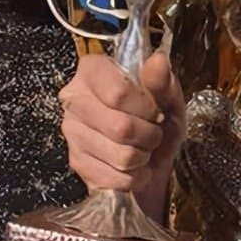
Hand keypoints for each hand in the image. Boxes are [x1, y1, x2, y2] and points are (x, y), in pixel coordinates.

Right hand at [59, 52, 185, 218]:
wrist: (152, 152)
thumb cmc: (157, 117)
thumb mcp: (167, 95)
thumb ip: (161, 81)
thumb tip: (158, 62)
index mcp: (93, 70)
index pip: (118, 93)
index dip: (145, 108)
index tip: (155, 111)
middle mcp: (74, 98)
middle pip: (119, 127)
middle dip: (149, 136)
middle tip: (155, 134)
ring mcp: (72, 132)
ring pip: (119, 156)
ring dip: (143, 157)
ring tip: (144, 149)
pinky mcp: (76, 161)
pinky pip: (114, 178)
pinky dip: (134, 177)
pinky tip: (134, 166)